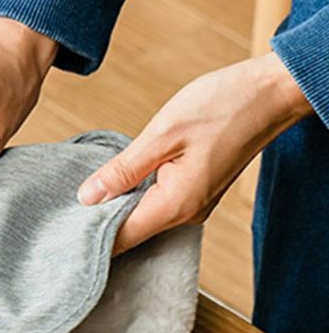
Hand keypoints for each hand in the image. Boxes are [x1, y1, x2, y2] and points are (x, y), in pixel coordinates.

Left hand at [77, 52, 313, 255]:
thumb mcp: (162, 133)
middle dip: (99, 223)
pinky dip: (134, 197)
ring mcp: (193, 205)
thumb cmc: (222, 106)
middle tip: (64, 208)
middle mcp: (187, 214)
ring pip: (143, 218)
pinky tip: (116, 183)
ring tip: (83, 195)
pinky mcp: (195, 192)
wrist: (270, 93)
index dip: (90, 236)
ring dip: (116, 208)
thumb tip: (88, 197)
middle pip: (131, 233)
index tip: (62, 229)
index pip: (122, 238)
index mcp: (176, 204)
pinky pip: (157, 205)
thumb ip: (123, 170)